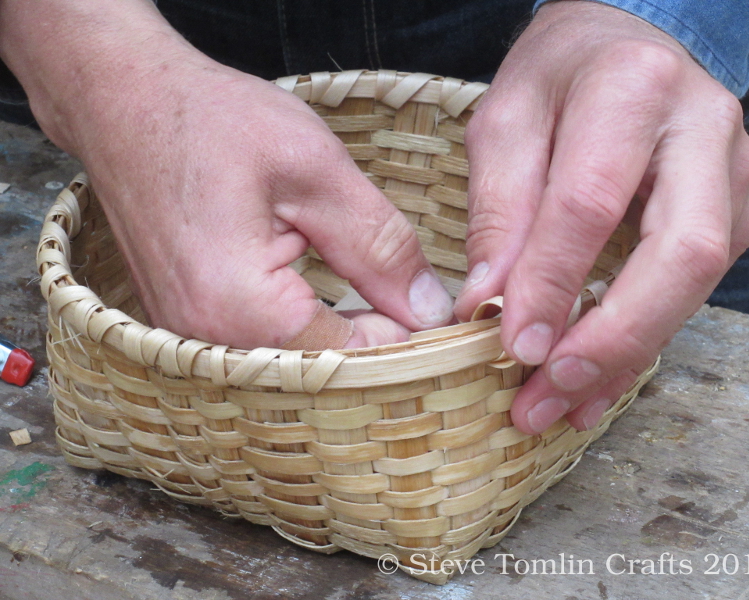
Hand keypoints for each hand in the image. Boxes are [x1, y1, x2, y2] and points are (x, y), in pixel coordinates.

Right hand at [1, 0, 453, 349]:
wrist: (125, 104)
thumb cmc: (211, 122)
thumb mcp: (317, 171)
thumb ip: (380, 246)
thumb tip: (428, 307)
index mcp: (241, 308)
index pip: (354, 356)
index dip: (406, 337)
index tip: (438, 311)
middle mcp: (207, 341)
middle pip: (322, 368)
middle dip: (377, 341)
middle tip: (413, 302)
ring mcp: (189, 338)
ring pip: (294, 361)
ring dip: (343, 336)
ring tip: (379, 301)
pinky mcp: (187, 324)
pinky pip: (262, 347)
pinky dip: (305, 330)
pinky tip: (332, 302)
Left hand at [455, 1, 748, 432]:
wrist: (625, 44)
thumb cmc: (558, 78)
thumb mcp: (505, 122)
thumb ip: (499, 209)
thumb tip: (489, 306)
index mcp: (633, 89)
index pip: (590, 203)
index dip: (551, 283)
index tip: (511, 346)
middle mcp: (702, 132)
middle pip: (680, 255)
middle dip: (612, 339)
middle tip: (547, 394)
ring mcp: (730, 177)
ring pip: (695, 284)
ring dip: (625, 357)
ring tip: (560, 406)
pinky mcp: (731, 213)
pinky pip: (690, 291)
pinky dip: (639, 342)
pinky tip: (593, 381)